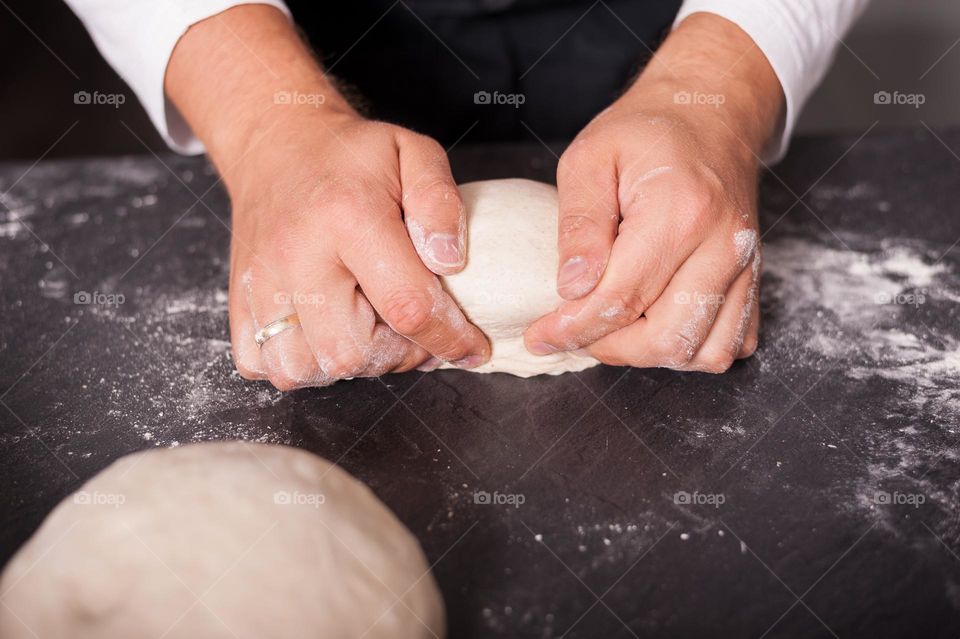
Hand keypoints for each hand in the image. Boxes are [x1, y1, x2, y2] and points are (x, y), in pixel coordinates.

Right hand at [227, 111, 489, 388]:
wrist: (277, 145)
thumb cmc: (352, 157)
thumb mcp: (413, 153)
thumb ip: (440, 201)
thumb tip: (450, 262)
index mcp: (348, 217)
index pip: (406, 305)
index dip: (448, 337)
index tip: (472, 347)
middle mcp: (296, 256)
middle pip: (351, 353)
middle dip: (396, 355)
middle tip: (411, 327)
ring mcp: (259, 285)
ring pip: (305, 370)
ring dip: (349, 364)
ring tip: (370, 329)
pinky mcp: (237, 304)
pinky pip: (263, 366)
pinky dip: (302, 365)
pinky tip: (328, 333)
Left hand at [524, 13, 783, 371]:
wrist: (711, 112)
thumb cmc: (647, 131)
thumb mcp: (589, 158)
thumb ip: (579, 225)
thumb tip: (572, 288)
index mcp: (680, 212)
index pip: (621, 299)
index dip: (573, 328)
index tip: (539, 335)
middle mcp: (724, 246)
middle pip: (666, 338)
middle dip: (609, 348)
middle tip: (573, 331)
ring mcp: (746, 266)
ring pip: (703, 353)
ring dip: (649, 354)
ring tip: (612, 329)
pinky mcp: (754, 278)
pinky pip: (730, 343)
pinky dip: (691, 350)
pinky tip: (655, 324)